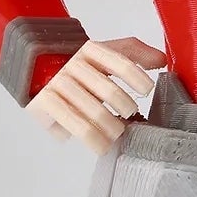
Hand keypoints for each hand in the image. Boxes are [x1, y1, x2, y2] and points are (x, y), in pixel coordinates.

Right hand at [27, 37, 165, 154]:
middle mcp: (73, 66)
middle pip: (108, 89)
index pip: (119, 62)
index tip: (147, 89)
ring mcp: (59, 85)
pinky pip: (77, 127)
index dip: (137, 77)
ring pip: (94, 111)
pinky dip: (94, 139)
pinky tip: (102, 145)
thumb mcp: (104, 54)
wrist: (37, 73)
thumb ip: (133, 53)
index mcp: (90, 51)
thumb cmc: (79, 69)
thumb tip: (160, 59)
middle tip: (131, 113)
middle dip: (125, 106)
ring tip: (118, 132)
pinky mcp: (46, 104)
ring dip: (112, 126)